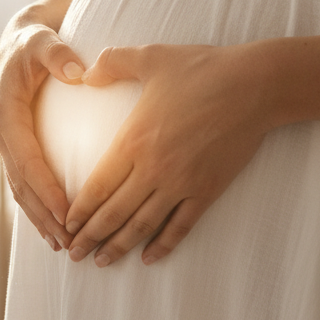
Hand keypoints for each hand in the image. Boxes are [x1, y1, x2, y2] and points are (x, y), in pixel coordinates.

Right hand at [0, 16, 86, 250]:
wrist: (19, 40)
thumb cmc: (35, 40)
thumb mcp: (44, 40)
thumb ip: (58, 54)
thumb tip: (78, 72)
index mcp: (6, 111)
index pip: (28, 158)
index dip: (46, 187)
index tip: (68, 211)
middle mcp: (1, 131)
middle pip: (22, 183)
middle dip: (45, 214)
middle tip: (71, 241)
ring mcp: (6, 142)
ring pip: (20, 189)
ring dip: (39, 218)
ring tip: (62, 245)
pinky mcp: (15, 147)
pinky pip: (23, 183)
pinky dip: (36, 207)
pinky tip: (52, 229)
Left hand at [65, 42, 274, 266]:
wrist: (254, 86)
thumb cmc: (200, 69)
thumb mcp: (149, 57)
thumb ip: (111, 64)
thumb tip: (83, 73)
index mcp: (133, 141)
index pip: (96, 187)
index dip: (78, 211)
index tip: (65, 225)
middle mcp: (153, 169)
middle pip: (114, 213)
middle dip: (90, 237)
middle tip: (73, 254)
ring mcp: (181, 183)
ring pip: (143, 225)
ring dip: (119, 246)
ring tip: (101, 262)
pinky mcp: (207, 190)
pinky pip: (181, 226)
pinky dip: (163, 245)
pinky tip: (149, 258)